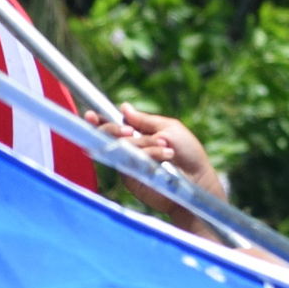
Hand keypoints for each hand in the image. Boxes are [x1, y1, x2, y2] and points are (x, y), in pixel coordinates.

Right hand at [83, 103, 224, 219]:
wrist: (198, 179)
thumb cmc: (187, 153)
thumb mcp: (168, 128)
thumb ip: (144, 120)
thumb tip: (123, 108)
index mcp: (137, 135)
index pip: (110, 127)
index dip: (97, 121)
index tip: (90, 115)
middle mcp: (129, 150)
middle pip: (105, 136)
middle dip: (113, 130)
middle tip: (129, 131)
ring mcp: (128, 165)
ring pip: (122, 146)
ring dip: (145, 143)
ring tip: (167, 147)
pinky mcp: (132, 179)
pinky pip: (132, 160)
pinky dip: (149, 154)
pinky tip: (165, 156)